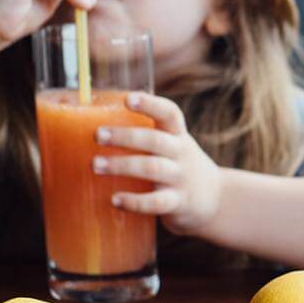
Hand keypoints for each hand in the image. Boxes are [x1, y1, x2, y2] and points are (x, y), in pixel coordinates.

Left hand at [94, 94, 221, 234]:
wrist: (215, 199)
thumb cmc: (178, 167)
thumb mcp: (172, 147)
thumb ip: (145, 139)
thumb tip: (88, 130)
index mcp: (178, 135)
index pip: (169, 113)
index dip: (150, 104)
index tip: (127, 98)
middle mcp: (181, 153)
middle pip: (155, 140)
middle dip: (125, 136)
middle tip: (97, 135)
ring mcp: (181, 179)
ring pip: (153, 168)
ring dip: (122, 165)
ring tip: (95, 165)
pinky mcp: (178, 203)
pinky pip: (156, 202)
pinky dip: (134, 202)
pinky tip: (115, 200)